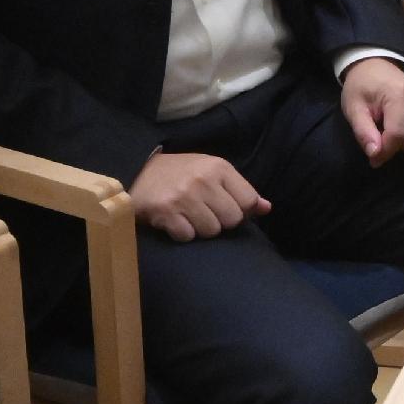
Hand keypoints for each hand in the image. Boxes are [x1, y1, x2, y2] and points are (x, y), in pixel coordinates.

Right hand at [129, 148, 270, 239]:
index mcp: (219, 167)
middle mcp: (203, 180)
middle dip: (219, 221)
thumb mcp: (212, 172)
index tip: (223, 206)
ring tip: (187, 215)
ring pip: (211, 231)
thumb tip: (266, 208)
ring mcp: (184, 196)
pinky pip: (188, 237)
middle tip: (202, 212)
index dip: (238, 210)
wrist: (137, 170)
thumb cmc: (180, 174)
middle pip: (232, 220)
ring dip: (200, 229)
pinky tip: (173, 221)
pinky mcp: (165, 212)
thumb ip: (240, 190)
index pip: (248, 201)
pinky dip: (181, 234)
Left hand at [340, 55, 403, 163]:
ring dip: (402, 142)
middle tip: (377, 140)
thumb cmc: (361, 87)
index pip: (397, 135)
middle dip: (393, 147)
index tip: (372, 159)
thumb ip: (363, 131)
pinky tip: (399, 124)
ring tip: (386, 130)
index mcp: (399, 95)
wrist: (375, 66)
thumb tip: (375, 154)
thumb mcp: (353, 108)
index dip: (385, 152)